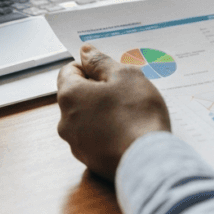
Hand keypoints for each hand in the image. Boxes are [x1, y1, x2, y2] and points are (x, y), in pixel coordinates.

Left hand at [56, 44, 170, 179]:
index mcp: (70, 95)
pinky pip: (95, 138)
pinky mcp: (89, 160)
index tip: (110, 71)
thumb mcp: (125, 76)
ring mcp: (76, 144)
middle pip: (77, 95)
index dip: (90, 66)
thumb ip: (101, 62)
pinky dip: (107, 132)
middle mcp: (65, 121)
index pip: (69, 70)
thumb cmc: (137, 114)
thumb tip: (85, 52)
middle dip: (98, 89)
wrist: (148, 161)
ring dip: (103, 111)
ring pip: (86, 117)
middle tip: (126, 90)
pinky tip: (128, 131)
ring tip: (131, 112)